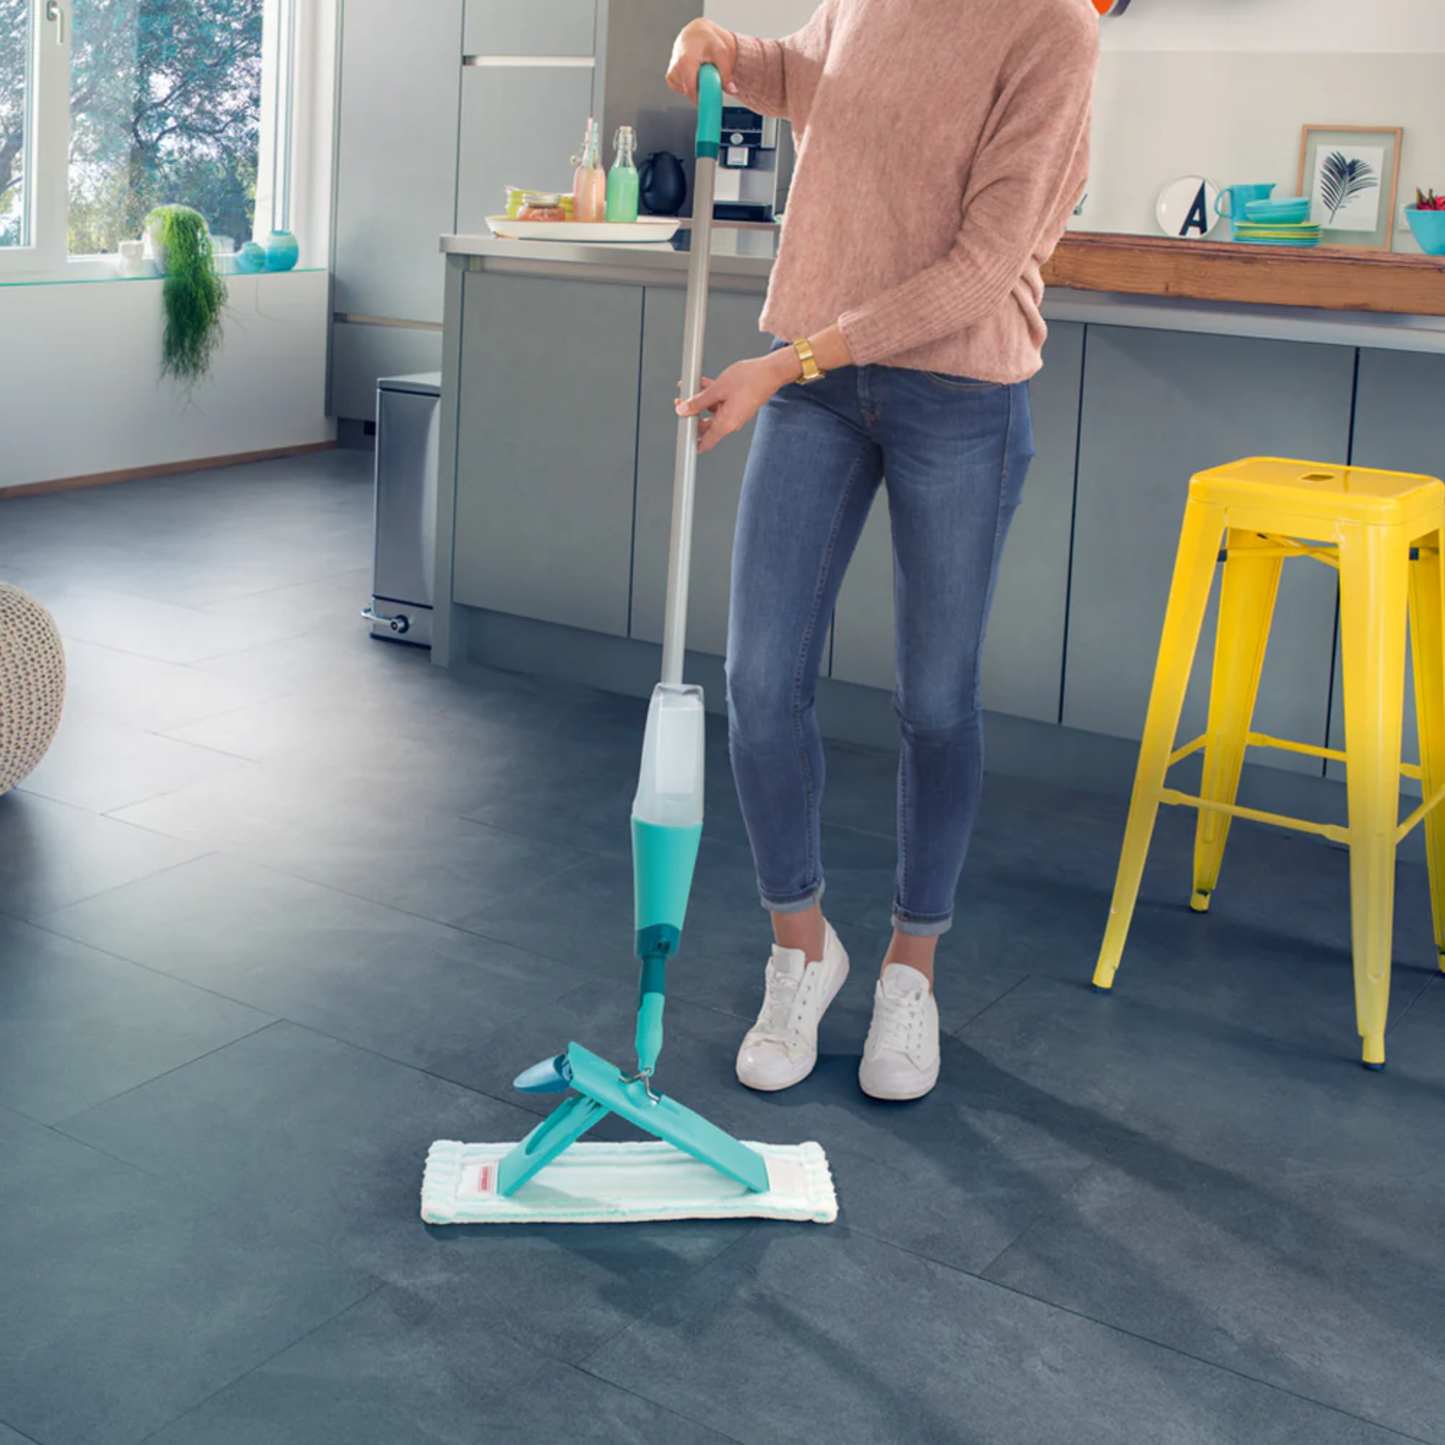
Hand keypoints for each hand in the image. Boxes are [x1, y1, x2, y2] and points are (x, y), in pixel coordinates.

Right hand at [666, 19, 739, 100]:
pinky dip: (690, 84)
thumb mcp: (721, 52)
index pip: (691, 91)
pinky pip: (682, 89)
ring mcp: (672, 73)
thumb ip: (727, 73)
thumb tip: (732, 89)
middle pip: (690, 92)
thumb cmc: (707, 40)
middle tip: (709, 76)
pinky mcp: (671, 78)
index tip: (710, 103)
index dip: (702, 99)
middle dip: (702, 89)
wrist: (696, 33)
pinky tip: (694, 73)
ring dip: (697, 85)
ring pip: (687, 92)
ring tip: (701, 70)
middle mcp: (675, 68)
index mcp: (685, 62)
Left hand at [676, 349, 799, 453]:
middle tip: (682, 404)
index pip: (706, 443)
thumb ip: (698, 401)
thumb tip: (684, 409)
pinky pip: (720, 404)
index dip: (692, 443)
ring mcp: (735, 413)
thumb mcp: (718, 389)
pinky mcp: (738, 405)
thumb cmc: (751, 379)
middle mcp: (731, 422)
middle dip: (692, 415)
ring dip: (700, 401)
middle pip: (706, 426)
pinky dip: (711, 396)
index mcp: (726, 423)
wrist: (771, 371)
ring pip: (712, 412)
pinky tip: (704, 384)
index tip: (683, 438)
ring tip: (690, 388)